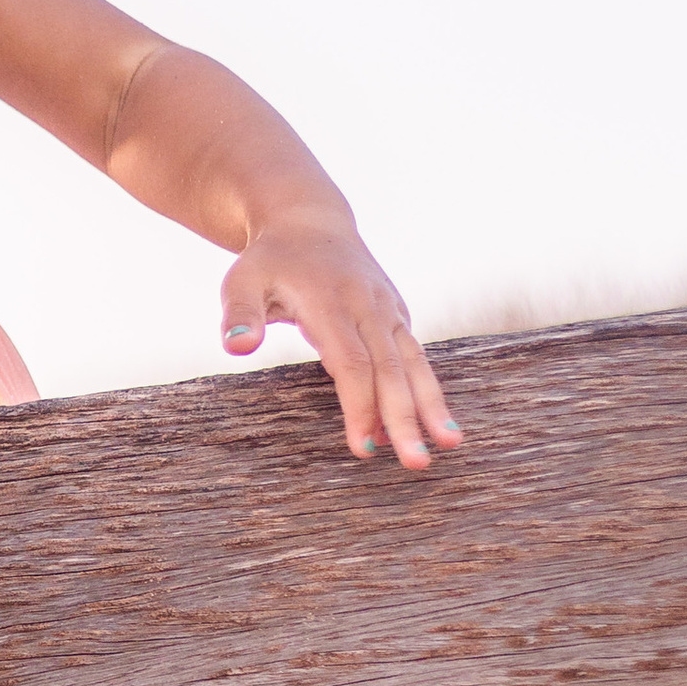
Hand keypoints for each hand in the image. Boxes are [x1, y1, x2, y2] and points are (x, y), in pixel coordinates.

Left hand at [219, 216, 462, 469]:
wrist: (310, 221)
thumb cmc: (270, 259)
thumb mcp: (241, 280)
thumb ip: (240, 314)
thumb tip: (237, 348)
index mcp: (331, 302)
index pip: (352, 363)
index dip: (360, 406)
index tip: (363, 449)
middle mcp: (368, 307)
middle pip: (391, 370)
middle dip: (405, 418)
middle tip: (416, 463)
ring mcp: (387, 310)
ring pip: (414, 362)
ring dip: (432, 405)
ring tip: (449, 444)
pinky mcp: (397, 315)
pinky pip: (414, 356)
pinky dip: (423, 388)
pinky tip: (431, 424)